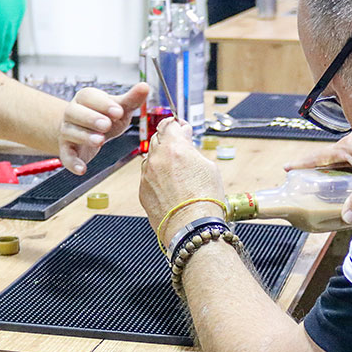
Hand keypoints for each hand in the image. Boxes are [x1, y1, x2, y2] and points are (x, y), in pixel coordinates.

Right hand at [58, 82, 147, 174]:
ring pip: (70, 132)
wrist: (88, 131)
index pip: (89, 96)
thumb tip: (145, 86)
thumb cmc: (105, 116)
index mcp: (85, 98)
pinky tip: (83, 169)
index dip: (103, 104)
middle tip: (106, 125)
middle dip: (91, 119)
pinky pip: (66, 156)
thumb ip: (131, 99)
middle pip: (75, 113)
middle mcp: (72, 112)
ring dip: (84, 137)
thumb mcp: (120, 108)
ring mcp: (67, 131)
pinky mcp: (67, 149)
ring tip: (100, 141)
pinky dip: (73, 163)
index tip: (118, 111)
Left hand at [140, 118, 225, 247]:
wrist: (191, 227)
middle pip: (157, 139)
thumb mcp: (208, 166)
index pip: (168, 124)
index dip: (175, 125)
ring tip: (177, 171)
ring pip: (151, 158)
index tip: (180, 128)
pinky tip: (170, 186)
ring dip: (161, 159)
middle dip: (168, 140)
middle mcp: (157, 159)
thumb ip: (192, 149)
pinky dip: (156, 176)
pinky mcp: (142, 191)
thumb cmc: (204, 199)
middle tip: (180, 147)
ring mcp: (147, 175)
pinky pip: (147, 176)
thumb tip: (185, 138)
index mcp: (174, 147)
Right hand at [282, 133, 351, 223]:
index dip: (301, 163)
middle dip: (319, 169)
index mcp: (346, 146)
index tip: (286, 168)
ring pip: (344, 160)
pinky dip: (351, 171)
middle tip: (309, 181)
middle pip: (330, 158)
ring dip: (337, 170)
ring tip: (332, 185)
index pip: (318, 156)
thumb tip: (347, 219)